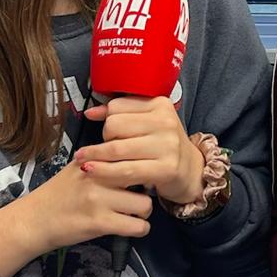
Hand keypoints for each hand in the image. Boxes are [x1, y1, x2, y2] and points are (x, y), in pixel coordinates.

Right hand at [0, 155, 154, 276]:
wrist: (34, 220)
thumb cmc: (58, 195)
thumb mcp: (77, 169)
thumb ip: (102, 162)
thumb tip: (132, 157)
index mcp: (94, 160)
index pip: (132, 156)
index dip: (142, 167)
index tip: (142, 176)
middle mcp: (97, 176)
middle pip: (143, 179)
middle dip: (146, 190)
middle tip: (138, 197)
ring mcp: (99, 199)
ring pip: (145, 205)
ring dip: (143, 212)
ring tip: (133, 214)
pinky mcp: (99, 222)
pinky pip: (137, 226)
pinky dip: (140, 229)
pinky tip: (132, 227)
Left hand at [79, 96, 204, 206]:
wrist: (191, 171)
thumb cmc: (163, 146)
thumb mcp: (147, 124)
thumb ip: (120, 115)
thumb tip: (90, 112)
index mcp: (160, 104)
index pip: (117, 107)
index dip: (106, 120)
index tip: (108, 133)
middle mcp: (166, 121)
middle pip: (113, 126)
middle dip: (103, 139)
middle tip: (106, 150)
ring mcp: (168, 145)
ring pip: (116, 148)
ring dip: (95, 157)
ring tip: (84, 162)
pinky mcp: (166, 168)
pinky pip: (125, 170)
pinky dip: (104, 172)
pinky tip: (91, 171)